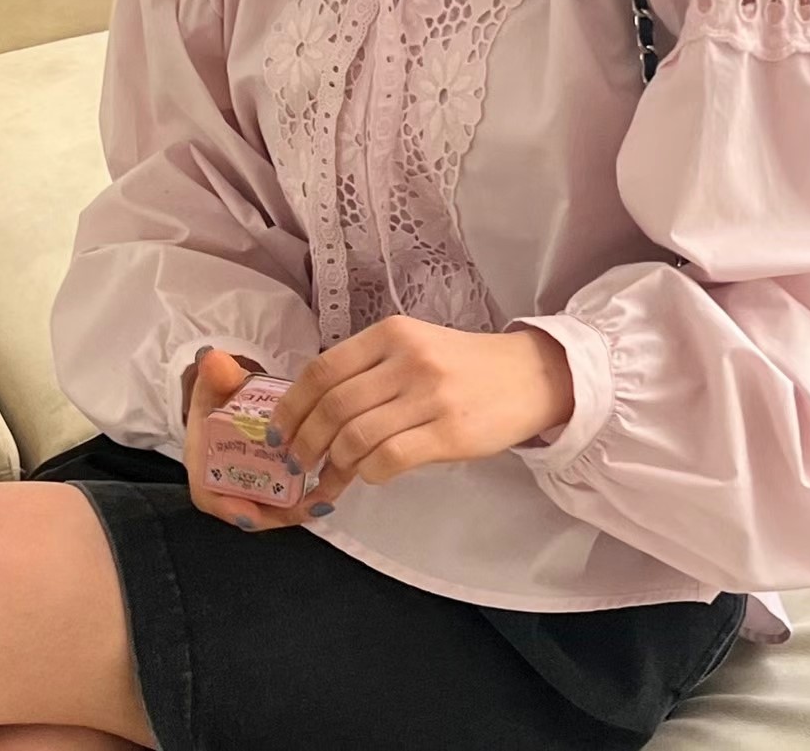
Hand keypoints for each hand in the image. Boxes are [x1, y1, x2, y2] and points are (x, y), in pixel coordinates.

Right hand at [183, 348, 352, 531]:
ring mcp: (254, 482)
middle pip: (250, 508)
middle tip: (310, 506)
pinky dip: (311, 493)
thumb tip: (213, 361)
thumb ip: (215, 373)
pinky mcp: (276, 478)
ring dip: (300, 506)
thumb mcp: (215, 381)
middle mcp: (228, 480)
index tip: (251, 515)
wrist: (233, 392)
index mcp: (204, 463)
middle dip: (278, 512)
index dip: (229, 508)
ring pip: (274, 505)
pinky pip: (292, 494)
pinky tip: (335, 485)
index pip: (210, 495)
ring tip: (327, 498)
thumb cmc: (220, 391)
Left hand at [268, 317, 573, 495]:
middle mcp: (407, 360)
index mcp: (391, 333)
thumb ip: (368, 370)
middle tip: (296, 461)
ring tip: (328, 477)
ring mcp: (430, 396)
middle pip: (333, 406)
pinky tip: (368, 475)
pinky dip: (368, 473)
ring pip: (356, 436)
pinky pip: (389, 459)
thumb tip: (311, 413)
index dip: (291, 405)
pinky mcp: (450, 433)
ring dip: (332, 464)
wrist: (531, 375)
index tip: (278, 430)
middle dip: (304, 441)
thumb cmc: (464, 365)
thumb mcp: (414, 347)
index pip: (322, 369)